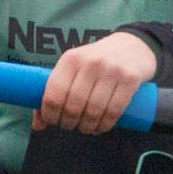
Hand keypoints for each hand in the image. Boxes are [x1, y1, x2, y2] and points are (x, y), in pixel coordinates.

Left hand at [38, 31, 157, 133]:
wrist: (133, 45)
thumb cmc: (97, 61)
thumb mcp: (74, 68)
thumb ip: (55, 92)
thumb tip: (38, 125)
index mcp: (71, 59)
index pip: (54, 93)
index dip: (50, 114)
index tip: (52, 121)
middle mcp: (90, 63)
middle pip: (73, 105)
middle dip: (68, 122)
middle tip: (70, 125)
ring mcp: (112, 70)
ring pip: (93, 111)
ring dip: (87, 127)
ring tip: (86, 128)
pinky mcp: (130, 79)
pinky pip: (114, 111)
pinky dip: (105, 125)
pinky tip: (100, 127)